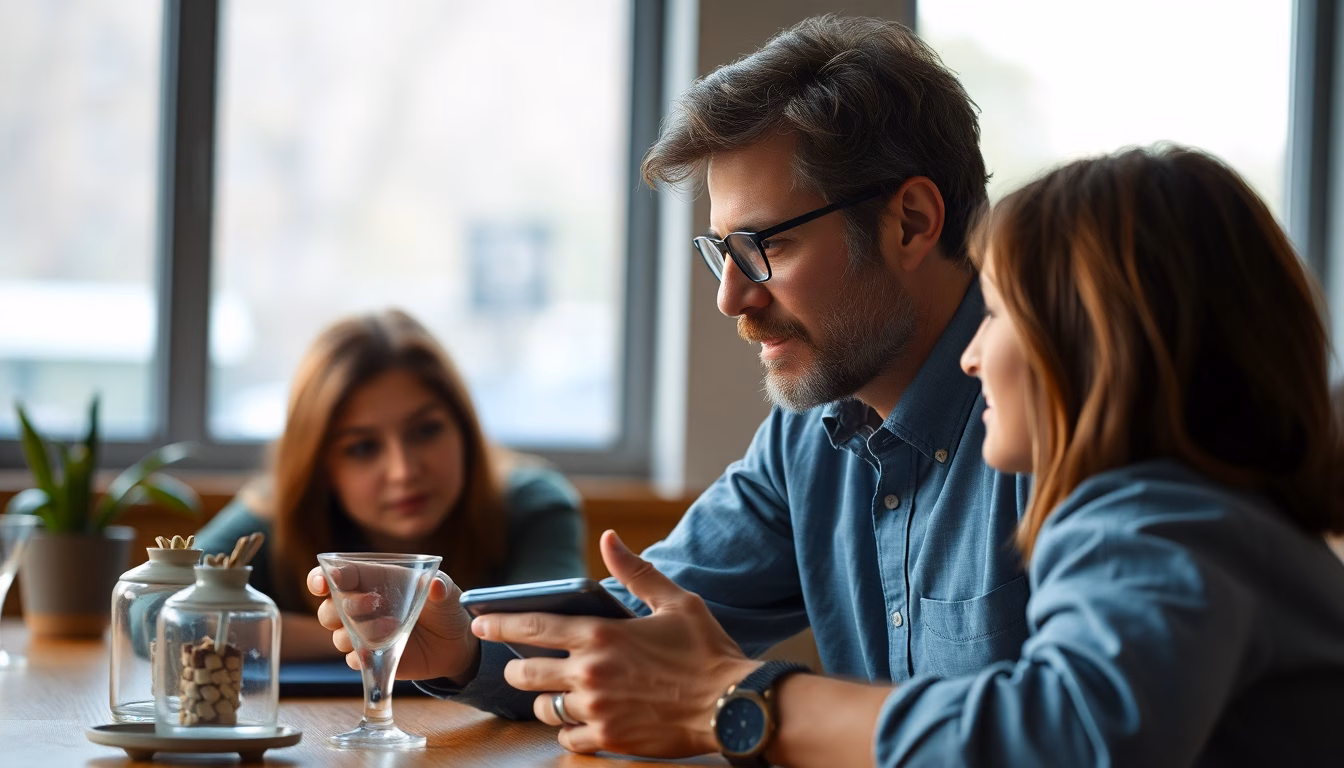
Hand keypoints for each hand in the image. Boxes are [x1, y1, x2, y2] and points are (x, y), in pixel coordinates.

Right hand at [308, 565, 478, 680]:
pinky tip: (381, 651)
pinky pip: (352, 659)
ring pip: (338, 635)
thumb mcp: (446, 592)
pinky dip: (362, 656)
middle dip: (344, 606)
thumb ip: (441, 586)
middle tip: (374, 603)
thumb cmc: (444, 607)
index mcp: (373, 580)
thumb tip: (435, 585)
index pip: (337, 576)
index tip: (326, 582)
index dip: (323, 578)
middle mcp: (361, 607)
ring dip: (360, 632)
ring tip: (392, 628)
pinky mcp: (370, 658)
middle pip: (328, 608)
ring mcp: (362, 634)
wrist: (454, 644)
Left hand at [471, 530, 760, 757]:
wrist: (733, 705)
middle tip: (521, 667)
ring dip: (544, 700)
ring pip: (544, 709)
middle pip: (526, 674)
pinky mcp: (610, 738)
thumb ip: (635, 570)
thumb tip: (608, 538)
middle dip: (517, 669)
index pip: (532, 627)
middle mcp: (591, 673)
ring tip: (557, 693)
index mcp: (601, 634)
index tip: (480, 620)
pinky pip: (568, 739)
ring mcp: (597, 709)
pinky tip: (579, 720)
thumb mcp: (675, 601)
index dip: (499, 623)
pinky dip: (568, 731)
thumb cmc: (706, 651)